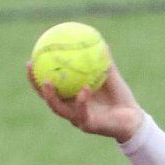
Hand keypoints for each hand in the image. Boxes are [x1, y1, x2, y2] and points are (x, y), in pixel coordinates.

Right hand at [26, 60, 144, 142]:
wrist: (134, 119)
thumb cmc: (120, 97)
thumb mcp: (110, 75)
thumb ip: (102, 60)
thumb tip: (96, 37)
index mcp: (71, 97)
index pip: (49, 86)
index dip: (37, 75)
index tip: (30, 59)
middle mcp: (71, 109)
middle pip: (47, 98)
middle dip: (35, 84)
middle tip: (30, 67)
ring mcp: (78, 119)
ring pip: (59, 109)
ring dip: (51, 96)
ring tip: (47, 82)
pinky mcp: (89, 126)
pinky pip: (82, 112)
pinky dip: (82, 101)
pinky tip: (84, 89)